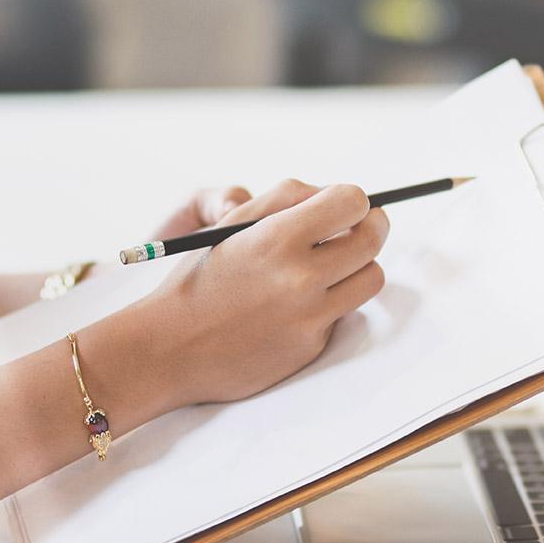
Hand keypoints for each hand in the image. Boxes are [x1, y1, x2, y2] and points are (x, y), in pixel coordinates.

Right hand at [87, 179, 389, 412]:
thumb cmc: (200, 278)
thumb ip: (287, 197)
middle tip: (363, 226)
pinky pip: (342, 312)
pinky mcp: (311, 346)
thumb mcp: (231, 224)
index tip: (346, 205)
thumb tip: (335, 193)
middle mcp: (300, 278)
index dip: (354, 199)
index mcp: (277, 238)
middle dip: (372, 225)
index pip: (352, 202)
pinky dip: (329, 302)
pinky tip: (296, 304)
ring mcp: (309, 316)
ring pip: (371, 278)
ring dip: (359, 265)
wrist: (170, 349)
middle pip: (372, 239)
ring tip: (334, 264)